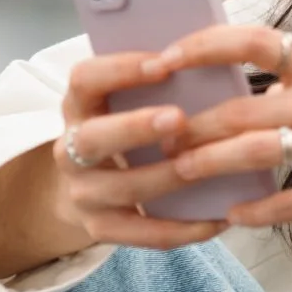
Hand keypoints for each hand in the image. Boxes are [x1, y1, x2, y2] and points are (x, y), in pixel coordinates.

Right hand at [52, 51, 230, 249]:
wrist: (88, 186)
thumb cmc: (125, 127)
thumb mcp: (124, 101)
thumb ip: (157, 83)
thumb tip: (217, 56)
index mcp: (79, 106)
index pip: (84, 79)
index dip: (120, 70)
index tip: (164, 63)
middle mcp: (71, 150)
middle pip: (92, 139)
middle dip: (135, 128)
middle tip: (178, 118)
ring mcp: (84, 193)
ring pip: (124, 188)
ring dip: (168, 177)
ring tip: (210, 167)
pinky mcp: (102, 229)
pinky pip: (143, 234)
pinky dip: (183, 228)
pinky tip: (219, 220)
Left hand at [156, 26, 291, 227]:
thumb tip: (244, 88)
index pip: (255, 42)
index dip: (203, 46)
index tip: (166, 58)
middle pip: (241, 110)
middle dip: (191, 126)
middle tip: (158, 136)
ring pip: (255, 153)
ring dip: (209, 164)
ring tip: (180, 172)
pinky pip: (288, 203)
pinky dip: (255, 211)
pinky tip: (233, 215)